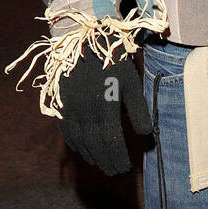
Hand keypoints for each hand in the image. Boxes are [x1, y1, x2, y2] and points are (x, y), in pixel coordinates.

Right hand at [56, 48, 151, 174]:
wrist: (83, 37)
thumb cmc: (113, 59)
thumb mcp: (131, 81)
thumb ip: (138, 109)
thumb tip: (146, 135)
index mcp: (105, 104)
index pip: (111, 140)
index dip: (118, 156)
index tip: (125, 168)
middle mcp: (85, 109)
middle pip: (95, 144)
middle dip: (106, 160)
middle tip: (115, 172)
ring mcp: (70, 106)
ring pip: (79, 139)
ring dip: (90, 154)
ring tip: (101, 164)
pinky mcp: (61, 101)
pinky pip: (66, 129)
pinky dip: (74, 143)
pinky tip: (82, 149)